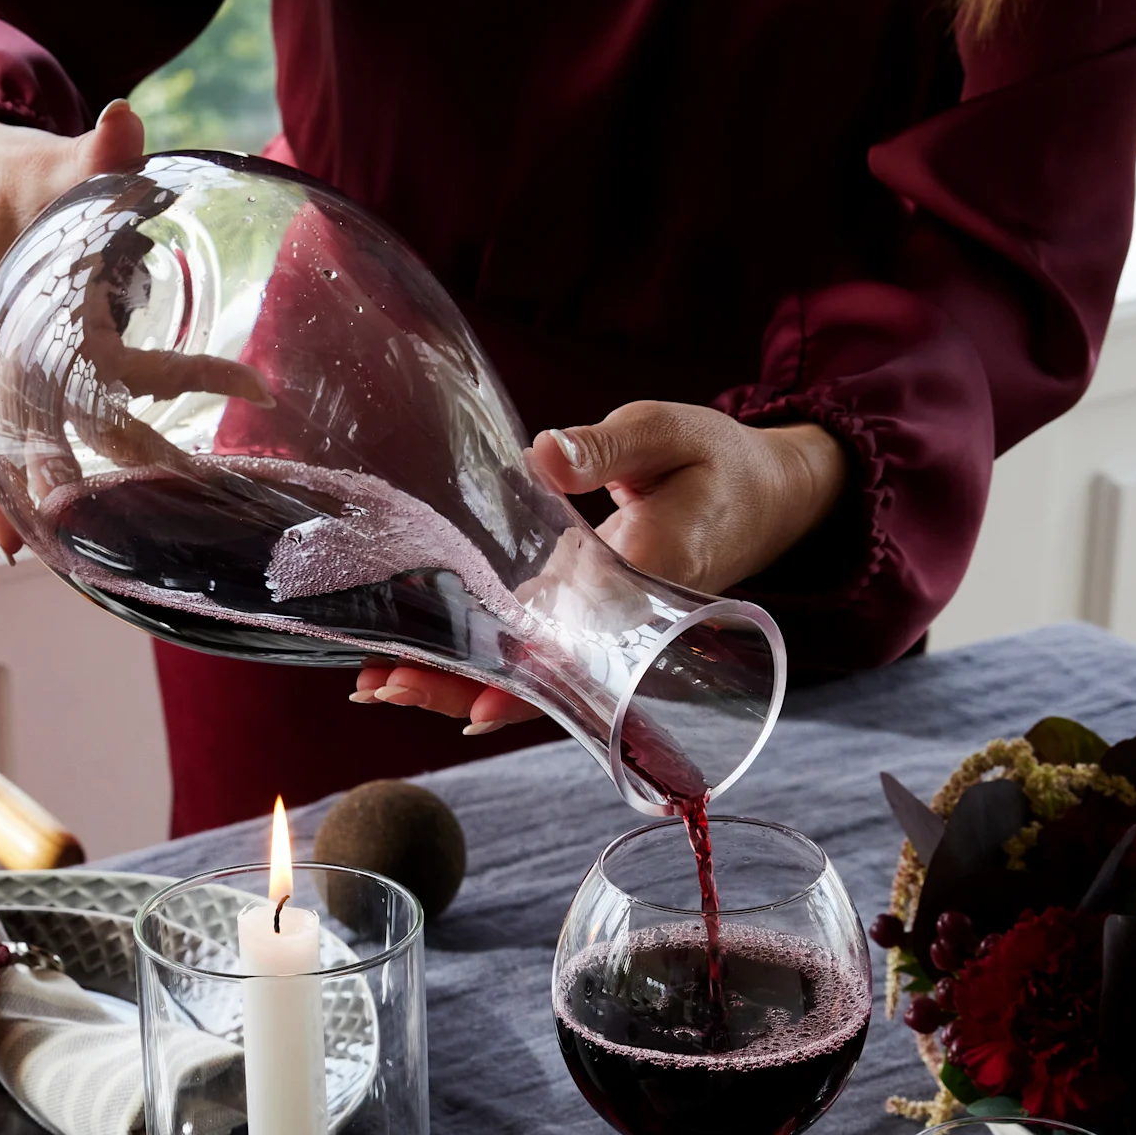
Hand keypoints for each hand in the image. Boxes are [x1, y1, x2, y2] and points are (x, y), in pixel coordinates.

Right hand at [0, 98, 152, 555]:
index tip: (13, 530)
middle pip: (16, 443)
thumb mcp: (48, 164)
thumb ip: (93, 155)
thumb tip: (126, 121)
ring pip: (13, 452)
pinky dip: (31, 483)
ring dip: (51, 498)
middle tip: (101, 543)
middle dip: (55, 492)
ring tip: (92, 557)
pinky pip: (20, 442)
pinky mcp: (21, 380)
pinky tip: (50, 535)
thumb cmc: (10, 179)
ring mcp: (1, 376)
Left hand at [351, 400, 845, 729]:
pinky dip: (473, 658)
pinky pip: (526, 650)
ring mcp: (597, 623)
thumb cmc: (715, 460)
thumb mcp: (666, 432)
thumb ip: (606, 446)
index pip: (578, 645)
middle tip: (378, 687)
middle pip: (536, 676)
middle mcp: (617, 618)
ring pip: (524, 672)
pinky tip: (413, 662)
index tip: (470, 703)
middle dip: (459, 687)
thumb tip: (541, 455)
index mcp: (644, 578)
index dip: (523, 682)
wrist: (761, 495)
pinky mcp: (581, 613)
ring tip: (374, 684)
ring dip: (452, 682)